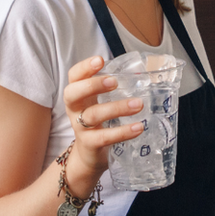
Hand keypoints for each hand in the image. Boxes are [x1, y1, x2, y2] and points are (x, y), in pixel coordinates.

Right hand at [62, 56, 145, 175]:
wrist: (88, 155)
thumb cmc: (97, 122)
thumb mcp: (98, 102)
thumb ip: (110, 88)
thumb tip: (141, 73)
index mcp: (77, 95)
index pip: (74, 76)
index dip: (84, 67)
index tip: (100, 60)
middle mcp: (74, 110)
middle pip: (73, 94)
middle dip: (93, 85)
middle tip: (114, 82)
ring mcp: (80, 128)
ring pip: (93, 115)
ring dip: (117, 108)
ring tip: (138, 104)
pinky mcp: (90, 144)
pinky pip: (104, 137)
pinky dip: (122, 132)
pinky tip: (138, 127)